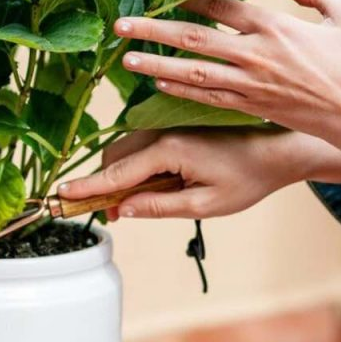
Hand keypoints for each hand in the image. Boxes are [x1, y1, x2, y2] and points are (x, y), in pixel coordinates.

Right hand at [58, 129, 340, 219]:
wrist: (277, 149)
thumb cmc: (247, 178)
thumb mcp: (205, 204)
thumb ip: (158, 207)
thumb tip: (122, 211)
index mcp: (169, 150)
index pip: (117, 174)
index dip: (88, 189)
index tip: (62, 197)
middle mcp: (161, 132)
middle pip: (115, 159)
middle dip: (104, 185)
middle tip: (110, 216)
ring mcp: (166, 126)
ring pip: (125, 150)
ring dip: (120, 175)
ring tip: (138, 202)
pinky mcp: (172, 125)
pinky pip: (139, 145)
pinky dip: (133, 164)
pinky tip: (154, 182)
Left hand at [115, 0, 340, 172]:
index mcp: (274, 26)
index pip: (222, 6)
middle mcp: (255, 54)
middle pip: (195, 37)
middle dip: (154, 30)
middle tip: (121, 26)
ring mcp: (249, 83)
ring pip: (193, 71)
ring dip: (157, 64)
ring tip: (126, 59)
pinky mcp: (249, 107)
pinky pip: (207, 98)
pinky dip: (181, 90)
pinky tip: (157, 84)